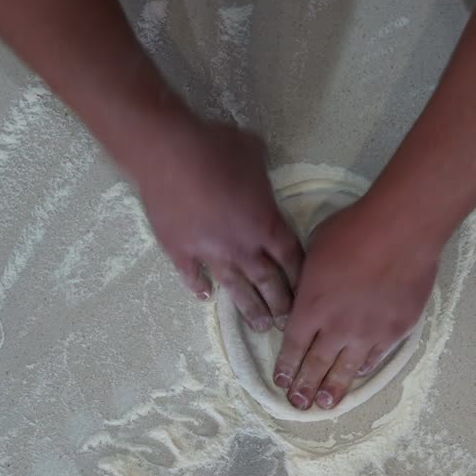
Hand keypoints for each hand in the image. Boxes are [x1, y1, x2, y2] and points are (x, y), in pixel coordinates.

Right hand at [135, 123, 302, 329]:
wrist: (168, 154)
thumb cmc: (216, 148)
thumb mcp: (253, 152)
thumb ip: (261, 173)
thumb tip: (257, 172)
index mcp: (266, 224)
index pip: (291, 259)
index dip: (299, 277)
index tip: (306, 294)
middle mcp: (242, 247)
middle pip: (268, 282)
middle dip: (280, 304)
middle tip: (286, 324)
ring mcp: (210, 253)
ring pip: (235, 288)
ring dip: (249, 309)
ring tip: (259, 327)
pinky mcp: (180, 251)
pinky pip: (192, 275)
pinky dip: (198, 287)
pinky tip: (204, 297)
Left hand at [272, 200, 441, 409]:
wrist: (401, 230)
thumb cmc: (354, 230)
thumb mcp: (315, 250)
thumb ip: (308, 279)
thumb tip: (308, 291)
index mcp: (311, 306)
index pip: (293, 346)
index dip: (286, 367)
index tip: (280, 382)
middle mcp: (337, 327)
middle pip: (316, 364)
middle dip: (304, 387)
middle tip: (298, 404)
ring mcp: (368, 332)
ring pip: (346, 369)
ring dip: (333, 388)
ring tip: (325, 404)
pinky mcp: (395, 329)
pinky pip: (376, 355)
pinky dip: (364, 366)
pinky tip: (359, 373)